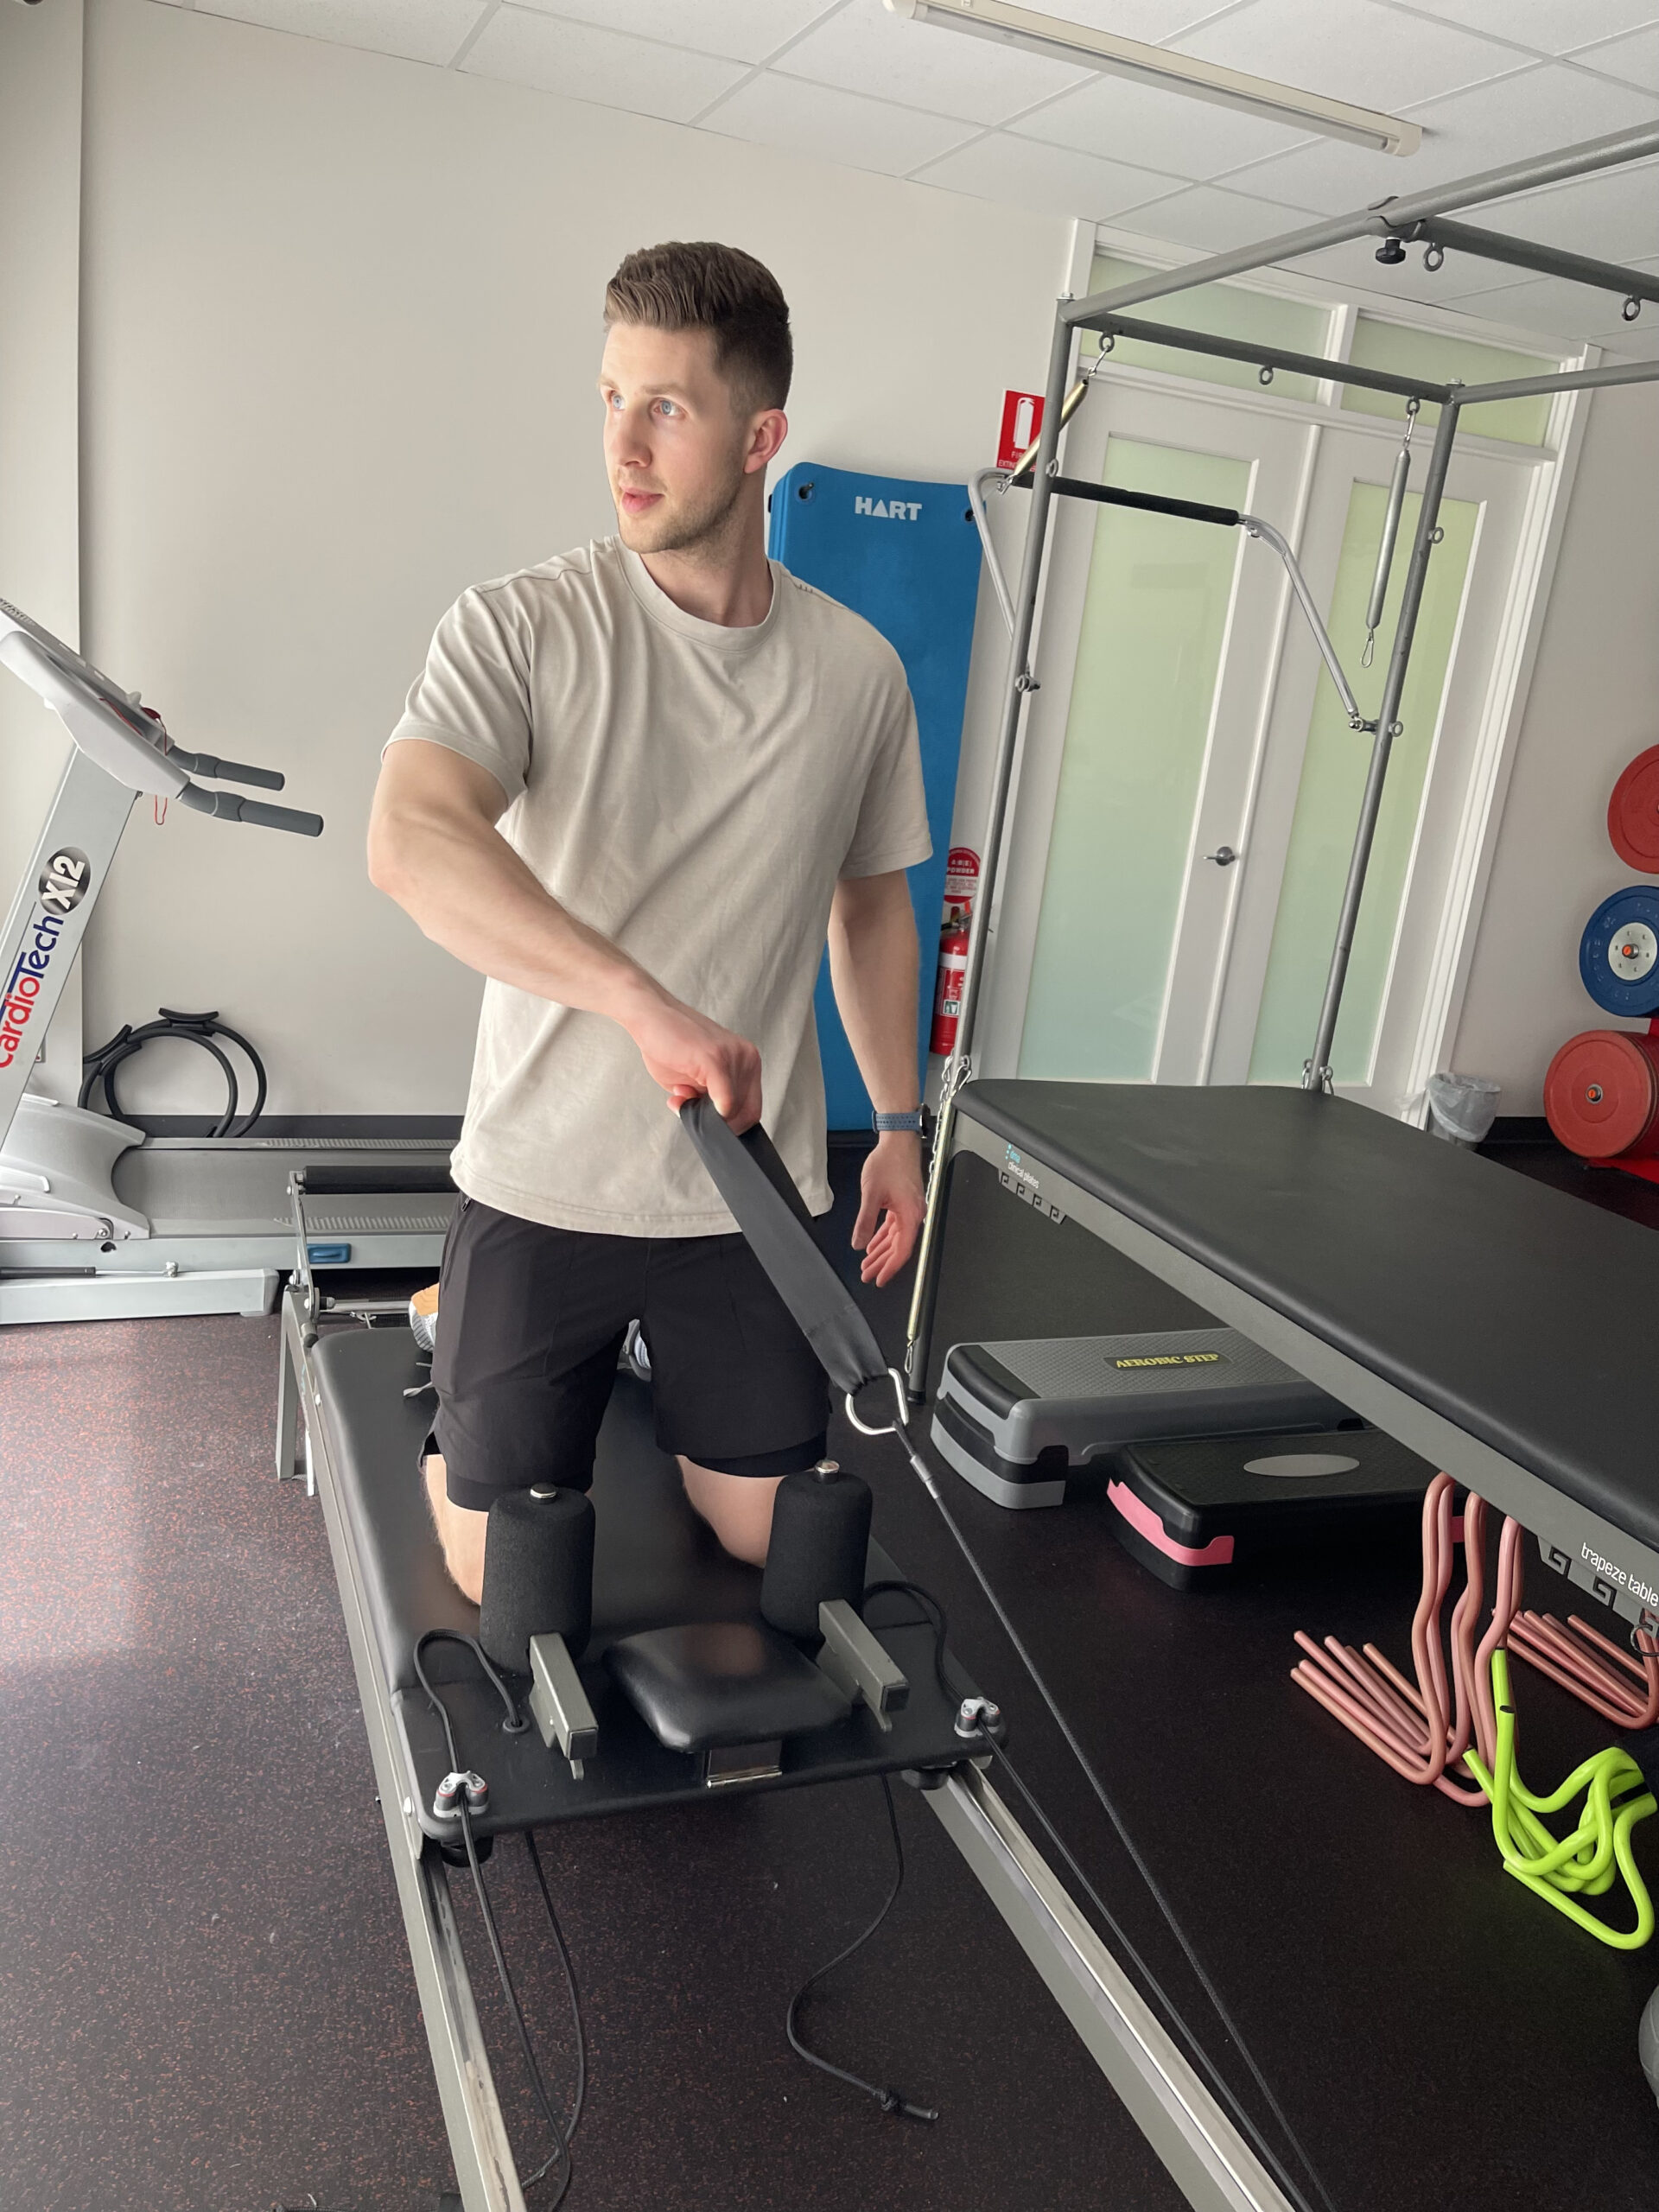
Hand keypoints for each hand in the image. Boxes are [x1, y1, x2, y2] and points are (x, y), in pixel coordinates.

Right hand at [623, 985, 762, 1131]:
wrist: (649, 1015)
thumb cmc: (669, 1044)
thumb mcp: (695, 1081)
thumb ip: (708, 1102)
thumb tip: (713, 1125)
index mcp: (748, 1061)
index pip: (752, 1110)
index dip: (730, 1126)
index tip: (705, 1122)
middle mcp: (747, 1057)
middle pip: (744, 1113)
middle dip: (713, 1120)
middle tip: (685, 1101)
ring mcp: (733, 1056)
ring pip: (731, 1110)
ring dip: (700, 1111)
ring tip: (680, 1090)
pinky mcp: (716, 1057)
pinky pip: (724, 1100)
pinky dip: (706, 1110)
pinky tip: (683, 1094)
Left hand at [852, 1132, 925, 1287]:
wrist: (897, 1140)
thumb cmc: (889, 1162)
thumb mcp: (871, 1194)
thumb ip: (865, 1221)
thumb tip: (859, 1243)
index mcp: (910, 1215)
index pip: (902, 1250)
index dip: (890, 1268)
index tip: (879, 1279)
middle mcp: (914, 1215)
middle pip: (899, 1247)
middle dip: (882, 1263)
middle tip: (867, 1276)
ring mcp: (909, 1209)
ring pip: (896, 1238)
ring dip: (881, 1251)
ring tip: (867, 1265)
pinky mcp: (903, 1203)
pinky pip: (894, 1226)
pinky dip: (883, 1237)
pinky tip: (873, 1245)